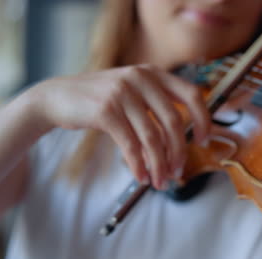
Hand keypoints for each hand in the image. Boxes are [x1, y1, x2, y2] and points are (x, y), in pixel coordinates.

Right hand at [27, 65, 209, 188]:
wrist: (58, 97)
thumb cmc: (103, 100)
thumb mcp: (134, 93)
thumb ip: (157, 108)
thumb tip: (181, 145)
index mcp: (154, 74)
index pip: (192, 95)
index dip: (203, 120)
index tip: (203, 141)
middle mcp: (141, 78)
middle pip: (173, 122)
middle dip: (179, 152)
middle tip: (177, 172)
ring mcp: (123, 93)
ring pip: (152, 137)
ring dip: (159, 165)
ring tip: (160, 182)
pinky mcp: (106, 110)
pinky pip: (130, 145)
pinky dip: (138, 165)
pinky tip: (141, 177)